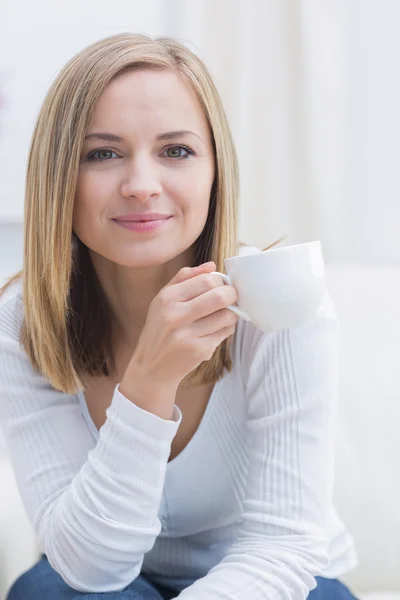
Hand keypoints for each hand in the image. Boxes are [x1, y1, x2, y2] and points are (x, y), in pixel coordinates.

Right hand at [126, 261, 237, 388]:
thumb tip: (212, 266)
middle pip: (219, 296)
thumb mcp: (162, 300)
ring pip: (227, 316)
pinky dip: (226, 329)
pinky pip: (225, 333)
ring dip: (231, 314)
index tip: (222, 286)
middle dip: (232, 295)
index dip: (221, 281)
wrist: (150, 367)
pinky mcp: (198, 350)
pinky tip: (216, 330)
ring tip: (223, 315)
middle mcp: (175, 315)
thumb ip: (184, 278)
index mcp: (167, 298)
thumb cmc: (159, 330)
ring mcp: (187, 334)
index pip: (206, 280)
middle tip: (232, 298)